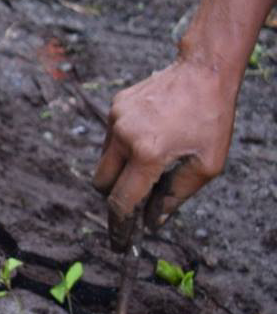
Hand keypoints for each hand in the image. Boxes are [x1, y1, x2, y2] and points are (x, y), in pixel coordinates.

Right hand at [92, 56, 238, 248]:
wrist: (203, 72)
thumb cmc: (212, 120)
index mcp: (148, 153)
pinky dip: (125, 146)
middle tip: (138, 199)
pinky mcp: (114, 107)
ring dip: (122, 169)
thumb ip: (176, 196)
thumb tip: (152, 221)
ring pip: (105, 160)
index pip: (122, 200)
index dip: (119, 225)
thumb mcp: (207, 166)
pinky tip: (152, 135)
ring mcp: (115, 119)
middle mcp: (124, 136)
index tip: (119, 241)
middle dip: (116, 196)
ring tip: (154, 157)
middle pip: (102, 182)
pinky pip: (111, 138)